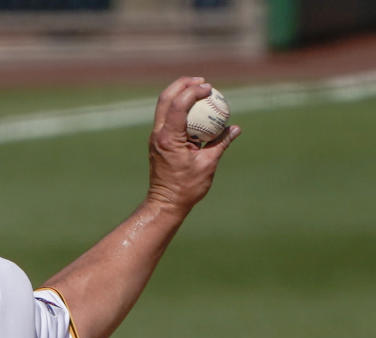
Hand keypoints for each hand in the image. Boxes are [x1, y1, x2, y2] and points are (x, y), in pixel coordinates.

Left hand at [146, 77, 240, 214]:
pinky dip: (180, 109)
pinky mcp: (158, 142)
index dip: (194, 91)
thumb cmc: (186, 187)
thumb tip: (235, 128)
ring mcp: (156, 138)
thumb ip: (221, 143)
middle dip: (183, 85)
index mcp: (169, 138)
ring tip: (199, 90)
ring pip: (163, 107)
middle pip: (165, 99)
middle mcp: (158, 135)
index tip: (210, 88)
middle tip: (202, 81)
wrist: (165, 203)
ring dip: (179, 94)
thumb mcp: (208, 164)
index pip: (179, 105)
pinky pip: (167, 118)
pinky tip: (196, 111)